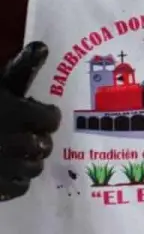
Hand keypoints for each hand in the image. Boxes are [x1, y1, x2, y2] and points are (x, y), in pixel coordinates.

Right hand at [0, 42, 61, 201]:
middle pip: (43, 145)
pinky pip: (19, 187)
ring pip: (34, 168)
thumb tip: (42, 46)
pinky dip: (17, 180)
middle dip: (40, 140)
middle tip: (31, 136)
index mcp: (8, 110)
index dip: (48, 117)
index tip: (44, 116)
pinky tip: (8, 169)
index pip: (49, 119)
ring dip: (31, 160)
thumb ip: (22, 68)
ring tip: (20, 152)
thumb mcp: (1, 85)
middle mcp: (3, 139)